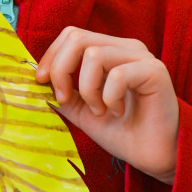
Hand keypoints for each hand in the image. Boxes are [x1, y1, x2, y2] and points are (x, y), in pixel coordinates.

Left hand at [36, 28, 178, 184]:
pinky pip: (117, 75)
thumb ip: (63, 93)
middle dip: (61, 70)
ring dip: (87, 89)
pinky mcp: (155, 72)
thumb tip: (36, 81)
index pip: (71, 35)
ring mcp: (141, 57)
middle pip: (77, 38)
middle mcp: (125, 47)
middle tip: (65, 99)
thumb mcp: (82, 110)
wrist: (155, 156)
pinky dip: (109, 98)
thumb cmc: (122, 131)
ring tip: (100, 110)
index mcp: (108, 50)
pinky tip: (118, 111)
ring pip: (94, 55)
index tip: (41, 82)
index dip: (51, 56)